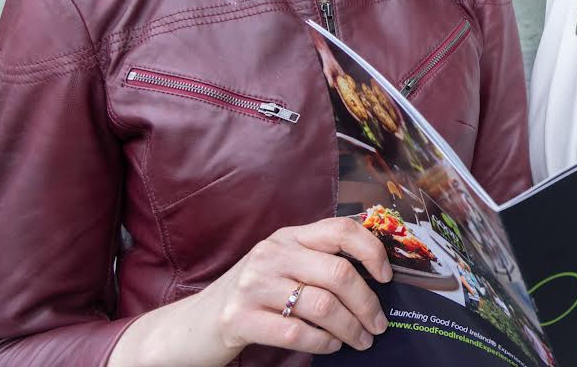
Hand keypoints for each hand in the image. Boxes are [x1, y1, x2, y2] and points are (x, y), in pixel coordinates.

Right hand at [108, 217, 393, 366]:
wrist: (189, 327)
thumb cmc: (249, 298)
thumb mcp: (282, 267)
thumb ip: (318, 261)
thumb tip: (375, 274)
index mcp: (288, 237)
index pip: (341, 229)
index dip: (372, 250)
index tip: (387, 276)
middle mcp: (271, 254)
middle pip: (339, 273)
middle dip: (367, 303)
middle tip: (379, 325)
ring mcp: (252, 285)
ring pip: (322, 305)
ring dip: (349, 328)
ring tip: (360, 340)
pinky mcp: (237, 318)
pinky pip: (294, 332)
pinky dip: (321, 343)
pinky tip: (330, 347)